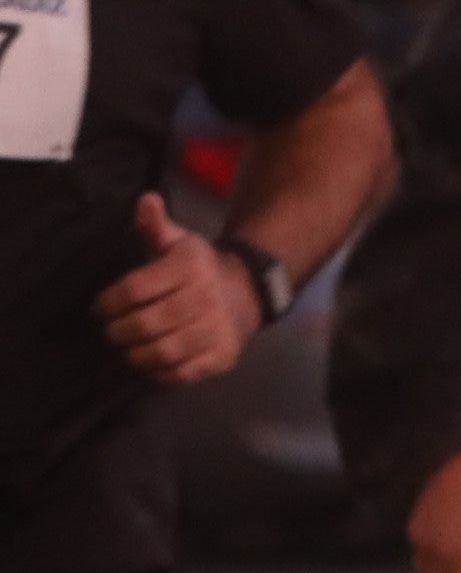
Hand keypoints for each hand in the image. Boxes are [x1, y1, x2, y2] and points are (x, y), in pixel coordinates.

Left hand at [95, 194, 261, 385]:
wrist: (248, 293)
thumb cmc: (199, 268)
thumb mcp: (179, 242)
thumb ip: (156, 225)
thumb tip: (146, 199)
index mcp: (188, 269)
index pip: (133, 290)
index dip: (107, 303)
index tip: (100, 308)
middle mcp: (205, 300)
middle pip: (144, 324)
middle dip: (117, 331)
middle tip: (110, 331)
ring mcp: (216, 331)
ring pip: (161, 351)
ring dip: (134, 353)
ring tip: (127, 348)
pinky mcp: (222, 357)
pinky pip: (181, 373)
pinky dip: (159, 371)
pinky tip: (151, 362)